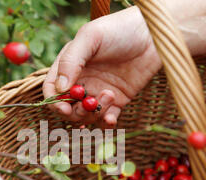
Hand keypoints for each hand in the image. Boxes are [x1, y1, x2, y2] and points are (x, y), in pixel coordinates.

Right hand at [43, 6, 160, 126]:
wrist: (152, 34)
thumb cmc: (118, 30)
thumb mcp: (90, 37)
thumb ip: (71, 61)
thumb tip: (60, 88)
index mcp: (69, 66)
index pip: (52, 89)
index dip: (54, 102)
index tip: (64, 109)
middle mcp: (82, 81)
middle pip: (68, 108)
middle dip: (76, 112)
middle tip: (89, 104)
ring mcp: (99, 92)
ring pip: (87, 115)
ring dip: (95, 113)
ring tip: (111, 95)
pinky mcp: (118, 100)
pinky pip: (106, 119)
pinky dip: (107, 123)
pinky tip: (112, 118)